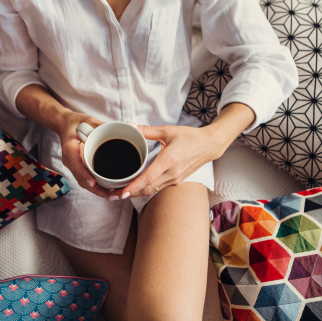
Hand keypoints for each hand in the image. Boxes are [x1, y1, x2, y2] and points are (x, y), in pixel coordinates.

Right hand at [56, 112, 112, 197]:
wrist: (63, 124)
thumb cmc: (76, 122)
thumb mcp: (89, 121)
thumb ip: (102, 126)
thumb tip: (122, 128)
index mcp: (70, 148)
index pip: (76, 164)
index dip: (84, 175)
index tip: (93, 183)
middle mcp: (69, 159)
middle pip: (80, 178)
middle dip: (95, 189)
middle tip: (110, 195)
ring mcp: (71, 164)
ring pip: (82, 181)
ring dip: (95, 190)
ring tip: (110, 195)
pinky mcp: (76, 166)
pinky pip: (84, 178)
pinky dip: (94, 185)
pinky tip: (105, 189)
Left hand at [110, 123, 224, 199]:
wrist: (210, 145)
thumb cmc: (190, 137)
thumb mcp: (168, 130)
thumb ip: (147, 130)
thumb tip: (129, 125)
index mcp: (168, 161)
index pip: (147, 179)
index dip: (133, 187)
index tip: (120, 193)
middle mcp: (172, 174)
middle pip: (146, 189)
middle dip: (128, 194)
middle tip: (111, 195)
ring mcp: (175, 179)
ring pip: (151, 191)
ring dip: (135, 194)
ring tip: (119, 193)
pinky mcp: (176, 181)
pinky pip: (157, 188)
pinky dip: (145, 190)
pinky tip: (134, 188)